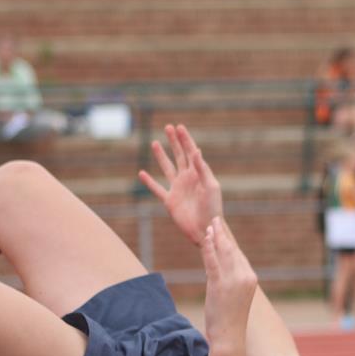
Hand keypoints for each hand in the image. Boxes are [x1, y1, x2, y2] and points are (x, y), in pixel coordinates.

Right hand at [138, 124, 221, 245]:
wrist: (206, 229)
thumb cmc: (212, 209)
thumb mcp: (210, 187)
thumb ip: (202, 169)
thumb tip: (195, 150)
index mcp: (198, 174)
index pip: (191, 152)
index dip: (185, 139)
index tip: (179, 127)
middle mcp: (187, 179)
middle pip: (179, 155)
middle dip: (174, 142)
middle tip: (168, 127)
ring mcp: (178, 189)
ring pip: (167, 168)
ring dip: (161, 156)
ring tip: (154, 143)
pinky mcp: (170, 201)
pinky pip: (157, 189)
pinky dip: (149, 182)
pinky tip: (142, 174)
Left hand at [200, 216, 256, 348]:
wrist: (230, 337)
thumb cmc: (230, 320)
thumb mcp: (234, 298)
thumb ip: (230, 282)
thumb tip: (219, 272)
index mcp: (250, 279)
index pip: (239, 255)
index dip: (230, 241)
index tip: (223, 230)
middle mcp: (245, 277)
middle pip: (232, 250)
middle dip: (223, 233)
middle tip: (216, 219)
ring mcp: (233, 280)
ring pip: (224, 252)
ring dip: (216, 236)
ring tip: (210, 224)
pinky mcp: (220, 285)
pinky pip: (213, 262)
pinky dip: (210, 248)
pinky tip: (206, 237)